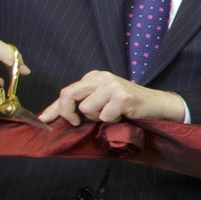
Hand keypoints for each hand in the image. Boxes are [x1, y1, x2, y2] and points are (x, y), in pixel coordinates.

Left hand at [41, 69, 185, 124]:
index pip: (67, 92)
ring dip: (98, 118)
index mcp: (94, 77)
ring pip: (87, 109)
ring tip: (111, 114)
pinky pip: (105, 115)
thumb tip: (56, 116)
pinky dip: (112, 120)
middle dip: (67, 112)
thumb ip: (82, 104)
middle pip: (69, 95)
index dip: (54, 108)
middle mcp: (100, 78)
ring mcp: (111, 86)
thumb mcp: (102, 100)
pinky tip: (122, 115)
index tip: (43, 119)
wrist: (157, 104)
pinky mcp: (122, 97)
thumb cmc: (129, 105)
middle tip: (77, 122)